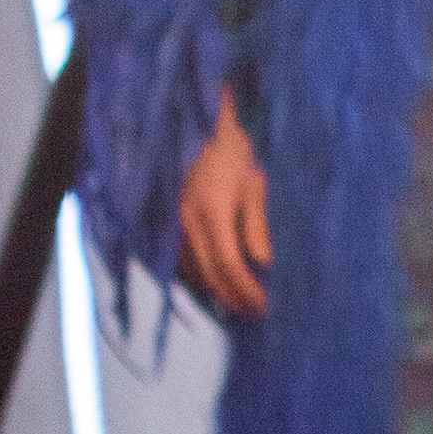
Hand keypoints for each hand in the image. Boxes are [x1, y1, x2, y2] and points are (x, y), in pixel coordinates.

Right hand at [179, 86, 272, 316]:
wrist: (199, 122)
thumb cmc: (233, 148)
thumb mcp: (254, 182)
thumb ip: (256, 224)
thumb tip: (263, 263)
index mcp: (212, 210)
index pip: (228, 264)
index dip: (245, 289)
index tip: (263, 305)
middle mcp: (187, 221)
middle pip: (208, 274)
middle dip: (232, 297)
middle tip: (254, 312)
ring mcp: (174, 221)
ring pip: (192, 270)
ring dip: (215, 291)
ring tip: (238, 303)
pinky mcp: (170, 219)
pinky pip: (182, 258)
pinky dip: (200, 275)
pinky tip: (215, 282)